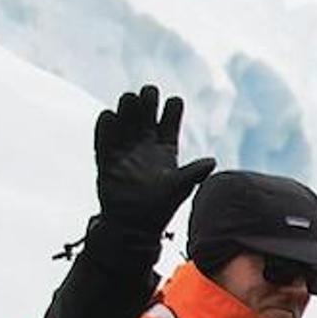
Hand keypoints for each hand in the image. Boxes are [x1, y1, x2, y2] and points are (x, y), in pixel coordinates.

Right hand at [92, 86, 215, 233]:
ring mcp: (125, 151)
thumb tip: (212, 161)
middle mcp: (144, 146)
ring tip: (130, 99)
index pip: (169, 124)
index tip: (174, 101)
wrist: (134, 226)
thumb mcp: (179, 188)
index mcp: (165, 149)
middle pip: (145, 117)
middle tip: (149, 91)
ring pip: (125, 124)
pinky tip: (108, 116)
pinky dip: (105, 128)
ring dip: (126, 110)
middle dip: (147, 103)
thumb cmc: (160, 208)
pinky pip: (104, 141)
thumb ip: (193, 173)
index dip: (171, 111)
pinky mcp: (107, 160)